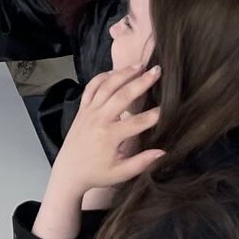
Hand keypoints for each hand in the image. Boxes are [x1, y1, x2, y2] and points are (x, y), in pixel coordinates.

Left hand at [48, 66, 164, 203]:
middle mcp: (98, 120)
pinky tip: (115, 72)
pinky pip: (91, 88)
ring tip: (139, 65)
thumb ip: (142, 163)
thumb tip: (163, 152)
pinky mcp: (82, 109)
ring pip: (106, 87)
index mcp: (109, 137)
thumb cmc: (97, 174)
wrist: (69, 171)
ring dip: (123, 74)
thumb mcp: (121, 173)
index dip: (155, 115)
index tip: (169, 107)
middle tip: (157, 71)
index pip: (137, 122)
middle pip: (122, 96)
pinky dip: (102, 77)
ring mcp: (88, 112)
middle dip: (141, 82)